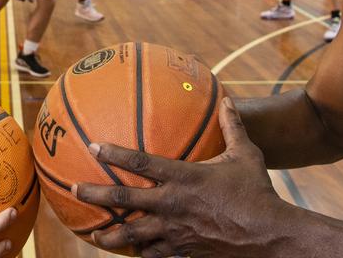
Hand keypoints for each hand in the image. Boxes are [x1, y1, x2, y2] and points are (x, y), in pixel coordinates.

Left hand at [74, 98, 286, 257]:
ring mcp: (175, 230)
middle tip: (74, 189)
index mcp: (183, 177)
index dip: (114, 153)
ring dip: (110, 235)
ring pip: (133, 235)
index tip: (94, 146)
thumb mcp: (246, 155)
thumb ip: (233, 127)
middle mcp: (172, 204)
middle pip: (124, 199)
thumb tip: (228, 100)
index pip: (140, 161)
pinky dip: (141, 252)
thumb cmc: (257, 192)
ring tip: (92, 236)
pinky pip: (155, 254)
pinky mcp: (183, 251)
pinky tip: (132, 253)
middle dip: (95, 194)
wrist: (268, 236)